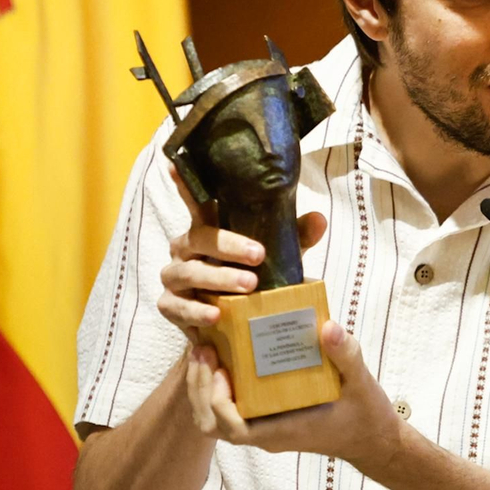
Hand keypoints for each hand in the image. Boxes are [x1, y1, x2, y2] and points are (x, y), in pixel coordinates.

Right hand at [156, 162, 325, 342]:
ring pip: (188, 274)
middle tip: (258, 256)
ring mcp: (175, 278)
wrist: (235, 323)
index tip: (174, 165)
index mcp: (206, 230)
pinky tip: (216, 324)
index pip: (196, 203)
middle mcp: (184, 249)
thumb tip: (318, 219)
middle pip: (199, 238)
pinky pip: (179, 311)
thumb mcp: (277, 257)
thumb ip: (294, 237)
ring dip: (216, 280)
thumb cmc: (253, 278)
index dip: (185, 184)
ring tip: (246, 288)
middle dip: (227, 246)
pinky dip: (197, 318)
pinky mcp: (171, 307)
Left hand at [181, 322, 404, 472]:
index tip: (220, 368)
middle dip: (199, 389)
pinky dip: (216, 387)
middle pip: (213, 424)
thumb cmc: (364, 413)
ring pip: (215, 419)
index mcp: (284, 430)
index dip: (217, 402)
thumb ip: (345, 355)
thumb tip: (328, 326)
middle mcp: (267, 434)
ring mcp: (264, 428)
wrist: (372, 438)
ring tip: (207, 349)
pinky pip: (228, 409)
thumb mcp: (360, 381)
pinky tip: (223, 355)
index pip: (235, 429)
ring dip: (203, 387)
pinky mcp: (265, 419)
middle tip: (203, 349)